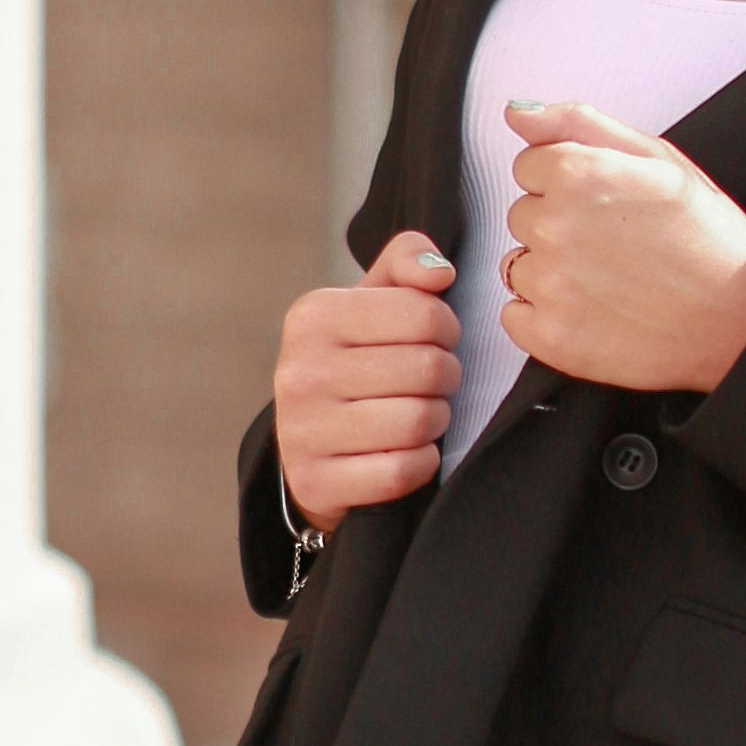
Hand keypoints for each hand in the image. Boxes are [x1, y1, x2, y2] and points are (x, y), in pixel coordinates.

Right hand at [271, 229, 460, 530]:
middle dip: (446, 376)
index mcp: (312, 315)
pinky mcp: (315, 482)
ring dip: (437, 420)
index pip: (424, 312)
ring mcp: (302, 431)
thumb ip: (406, 262)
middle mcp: (299, 371)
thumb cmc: (354, 360)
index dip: (446, 328)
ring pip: (419, 421)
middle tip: (434, 381)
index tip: (434, 340)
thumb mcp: (371, 300)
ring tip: (421, 412)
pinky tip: (406, 450)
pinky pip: (403, 470)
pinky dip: (421, 462)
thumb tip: (438, 273)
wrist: (308, 444)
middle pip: (428, 368)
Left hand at [500, 106, 745, 398]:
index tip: (606, 204)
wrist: (739, 317)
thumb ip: (577, 124)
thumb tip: (518, 114)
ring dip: (552, 271)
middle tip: (615, 244)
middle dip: (560, 225)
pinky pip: (515, 316)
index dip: (569, 183)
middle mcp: (554, 226)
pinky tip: (591, 313)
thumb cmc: (706, 235)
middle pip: (523, 215)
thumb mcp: (655, 156)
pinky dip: (545, 317)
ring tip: (609, 280)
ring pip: (518, 265)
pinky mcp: (549, 336)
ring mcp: (549, 284)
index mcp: (577, 174)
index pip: (528, 167)